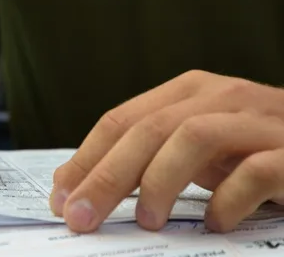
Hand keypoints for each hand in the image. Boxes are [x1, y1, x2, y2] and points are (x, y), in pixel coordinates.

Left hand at [50, 70, 283, 232]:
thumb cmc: (246, 148)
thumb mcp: (189, 147)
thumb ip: (143, 158)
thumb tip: (78, 187)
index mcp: (185, 92)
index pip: (120, 121)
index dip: (85, 159)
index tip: (60, 198)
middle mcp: (218, 96)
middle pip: (147, 130)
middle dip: (105, 176)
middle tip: (81, 218)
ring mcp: (256, 119)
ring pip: (193, 137)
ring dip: (160, 181)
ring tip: (147, 221)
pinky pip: (255, 171)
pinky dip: (227, 200)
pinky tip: (215, 223)